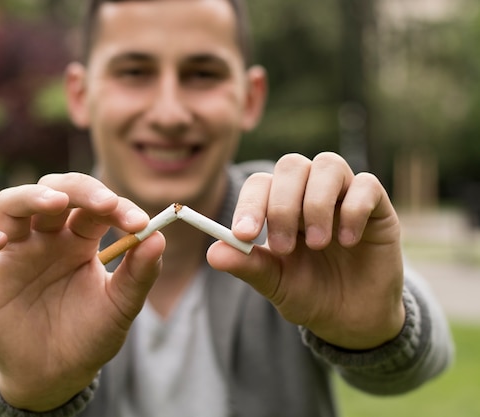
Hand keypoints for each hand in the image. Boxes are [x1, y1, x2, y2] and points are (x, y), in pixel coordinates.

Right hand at [0, 173, 164, 410]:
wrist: (56, 374)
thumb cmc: (90, 334)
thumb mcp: (121, 306)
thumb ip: (139, 274)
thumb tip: (158, 238)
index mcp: (80, 239)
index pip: (95, 206)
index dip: (116, 206)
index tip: (139, 222)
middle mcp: (46, 238)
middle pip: (53, 190)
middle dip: (78, 188)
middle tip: (104, 202)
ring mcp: (13, 253)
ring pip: (10, 204)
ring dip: (30, 196)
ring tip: (55, 203)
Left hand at [207, 152, 404, 349]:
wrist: (352, 319)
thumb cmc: (309, 294)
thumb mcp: (275, 284)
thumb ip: (247, 266)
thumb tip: (213, 253)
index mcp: (280, 207)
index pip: (260, 184)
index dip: (250, 204)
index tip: (244, 235)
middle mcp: (309, 193)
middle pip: (292, 165)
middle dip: (283, 205)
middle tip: (284, 247)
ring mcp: (343, 196)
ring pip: (328, 164)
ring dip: (317, 203)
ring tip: (318, 244)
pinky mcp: (377, 206)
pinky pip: (366, 185)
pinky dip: (353, 209)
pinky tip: (348, 241)